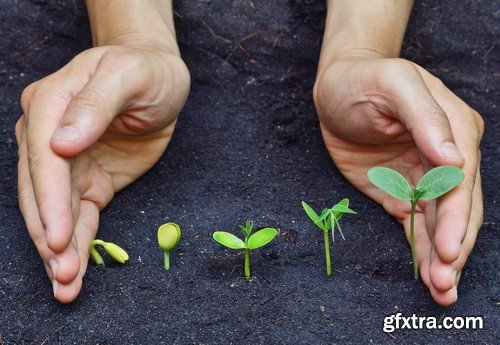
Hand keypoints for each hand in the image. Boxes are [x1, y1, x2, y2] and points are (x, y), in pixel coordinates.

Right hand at [16, 44, 189, 302]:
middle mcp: (49, 136)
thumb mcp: (129, 75)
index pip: (43, 160)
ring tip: (65, 287)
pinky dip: (77, 243)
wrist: (159, 77)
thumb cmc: (146, 70)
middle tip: (62, 276)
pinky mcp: (88, 180)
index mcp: (51, 105)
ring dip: (59, 250)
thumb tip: (60, 142)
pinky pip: (79, 216)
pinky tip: (74, 270)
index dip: (49, 202)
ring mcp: (67, 162)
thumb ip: (96, 103)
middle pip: (40, 193)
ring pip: (56, 212)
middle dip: (49, 237)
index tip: (58, 238)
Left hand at [313, 57, 483, 305]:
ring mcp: (422, 178)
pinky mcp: (399, 192)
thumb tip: (453, 158)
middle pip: (456, 210)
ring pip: (438, 224)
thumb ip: (425, 117)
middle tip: (444, 284)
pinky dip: (420, 250)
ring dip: (440, 259)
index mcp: (453, 131)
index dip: (456, 219)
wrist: (336, 88)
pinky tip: (427, 275)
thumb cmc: (365, 78)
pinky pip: (413, 225)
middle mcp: (444, 159)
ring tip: (442, 291)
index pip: (460, 182)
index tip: (447, 250)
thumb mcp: (394, 84)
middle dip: (453, 248)